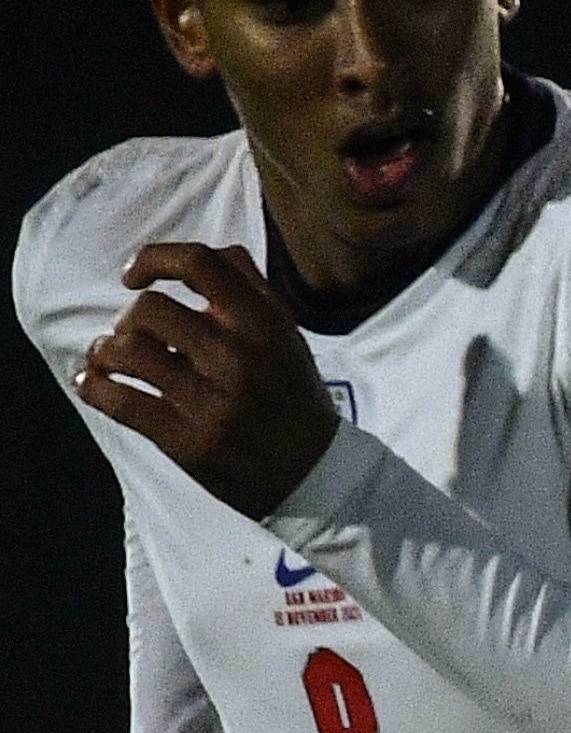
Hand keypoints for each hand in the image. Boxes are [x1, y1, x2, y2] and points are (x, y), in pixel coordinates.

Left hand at [77, 242, 343, 518]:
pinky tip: (92, 385)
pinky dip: (92, 387)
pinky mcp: (188, 440)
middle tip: (133, 338)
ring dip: (103, 351)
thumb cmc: (294, 398)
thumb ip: (250, 290)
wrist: (316, 476)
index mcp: (263, 326)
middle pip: (148, 308)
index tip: (134, 277)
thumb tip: (202, 257)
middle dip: (128, 320)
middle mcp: (236, 357)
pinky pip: (118, 401)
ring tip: (108, 360)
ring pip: (126, 351)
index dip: (154, 259)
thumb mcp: (287, 336)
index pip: (199, 264)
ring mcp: (210, 401)